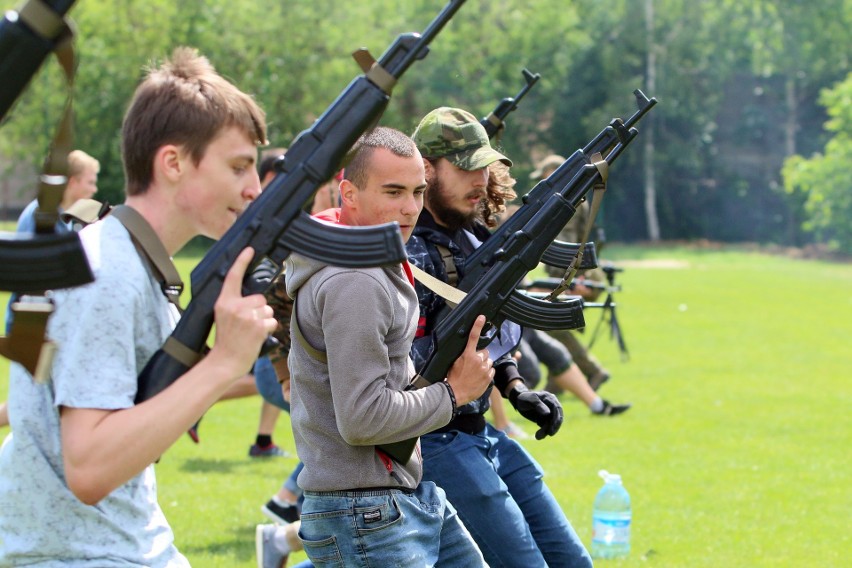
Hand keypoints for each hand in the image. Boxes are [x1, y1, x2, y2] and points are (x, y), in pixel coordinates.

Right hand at [209, 248, 277, 376]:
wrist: (224, 362)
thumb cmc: (226, 341)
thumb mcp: (223, 317)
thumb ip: (234, 305)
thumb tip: (255, 299)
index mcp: (224, 302)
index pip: (233, 277)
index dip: (242, 261)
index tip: (250, 249)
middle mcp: (235, 306)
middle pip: (260, 298)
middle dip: (259, 310)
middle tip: (248, 324)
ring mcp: (246, 316)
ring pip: (268, 309)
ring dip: (264, 320)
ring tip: (251, 332)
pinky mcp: (257, 326)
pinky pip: (272, 321)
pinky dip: (268, 329)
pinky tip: (257, 337)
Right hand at [446, 315, 494, 405]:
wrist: (455, 393)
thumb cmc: (452, 378)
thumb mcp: (454, 363)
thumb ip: (463, 355)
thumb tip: (468, 351)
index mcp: (468, 355)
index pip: (473, 337)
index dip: (477, 326)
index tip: (482, 317)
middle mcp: (478, 360)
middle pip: (485, 352)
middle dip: (481, 356)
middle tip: (473, 364)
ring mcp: (484, 369)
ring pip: (489, 361)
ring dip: (484, 365)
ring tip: (476, 373)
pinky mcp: (488, 377)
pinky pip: (491, 371)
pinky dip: (487, 373)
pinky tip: (479, 378)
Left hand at [508, 384, 563, 439]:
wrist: (518, 402)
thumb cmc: (524, 398)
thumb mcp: (530, 400)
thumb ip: (538, 405)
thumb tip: (548, 413)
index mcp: (550, 399)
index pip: (557, 409)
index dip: (556, 418)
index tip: (553, 426)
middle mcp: (552, 406)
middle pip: (557, 418)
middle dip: (553, 427)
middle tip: (549, 434)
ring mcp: (550, 413)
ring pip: (552, 424)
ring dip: (547, 431)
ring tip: (538, 437)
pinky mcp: (546, 419)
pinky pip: (547, 427)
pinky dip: (544, 432)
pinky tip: (538, 436)